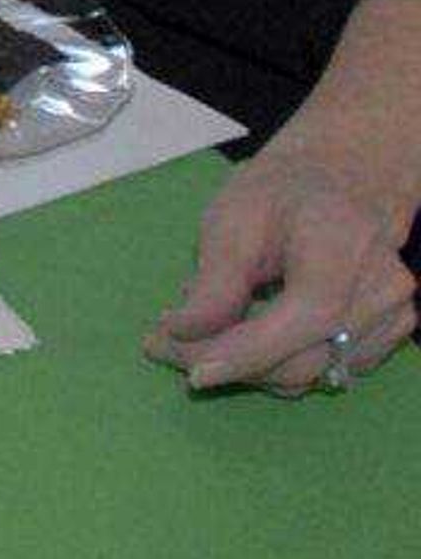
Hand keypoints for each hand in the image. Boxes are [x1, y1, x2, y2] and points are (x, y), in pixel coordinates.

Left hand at [146, 138, 419, 394]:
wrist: (341, 183)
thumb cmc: (280, 194)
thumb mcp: (231, 221)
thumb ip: (214, 283)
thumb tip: (181, 335)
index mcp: (344, 247)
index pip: (304, 318)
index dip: (247, 353)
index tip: (192, 374)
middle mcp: (381, 290)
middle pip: (303, 359)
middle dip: (228, 363)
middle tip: (165, 347)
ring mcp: (393, 317)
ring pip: (311, 375)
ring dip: (248, 368)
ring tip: (196, 333)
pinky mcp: (390, 336)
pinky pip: (325, 370)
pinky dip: (276, 363)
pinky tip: (241, 333)